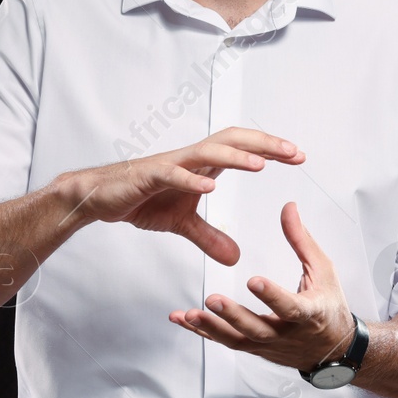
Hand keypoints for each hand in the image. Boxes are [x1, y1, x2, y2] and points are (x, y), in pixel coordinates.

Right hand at [59, 127, 305, 265]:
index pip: (242, 149)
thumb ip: (209, 237)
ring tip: (261, 164)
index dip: (269, 150)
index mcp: (200, 165)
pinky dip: (192, 178)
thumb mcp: (182, 224)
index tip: (298, 156)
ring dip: (235, 157)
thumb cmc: (140, 200)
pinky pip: (173, 174)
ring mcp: (170, 164)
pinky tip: (210, 185)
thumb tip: (235, 256)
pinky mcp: (149, 176)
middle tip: (294, 152)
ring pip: (207, 152)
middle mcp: (189, 159)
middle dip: (264, 145)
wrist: (99, 198)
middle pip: (233, 141)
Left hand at [169, 201, 355, 369]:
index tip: (254, 281)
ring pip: (237, 340)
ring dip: (211, 328)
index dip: (272, 296)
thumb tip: (288, 208)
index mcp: (308, 314)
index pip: (290, 307)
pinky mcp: (254, 349)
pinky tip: (183, 320)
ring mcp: (268, 345)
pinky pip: (226, 342)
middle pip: (256, 329)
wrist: (333, 350)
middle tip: (212, 300)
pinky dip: (203, 332)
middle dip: (233, 316)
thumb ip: (302, 240)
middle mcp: (286, 334)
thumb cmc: (329, 307)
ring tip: (189, 314)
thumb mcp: (323, 271)